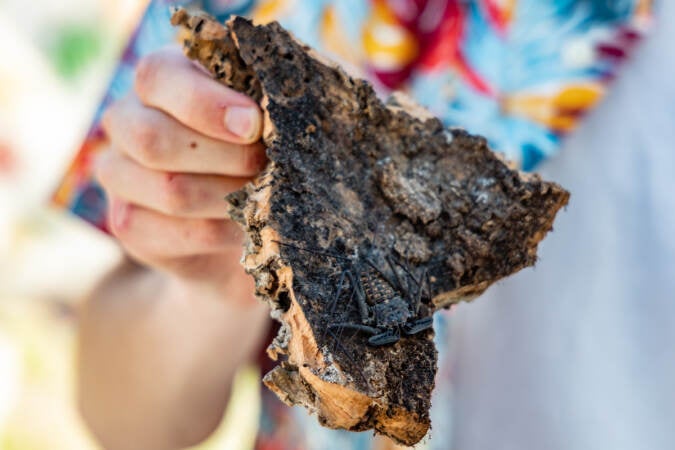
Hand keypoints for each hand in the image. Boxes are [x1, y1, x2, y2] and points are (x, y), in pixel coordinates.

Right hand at [97, 46, 264, 299]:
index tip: (254, 123)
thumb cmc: (256, 140)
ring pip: (171, 191)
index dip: (206, 104)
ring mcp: (119, 175)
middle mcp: (125, 121)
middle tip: (268, 166)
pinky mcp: (130, 225)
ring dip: (231, 198)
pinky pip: (178, 233)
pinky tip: (250, 227)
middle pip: (154, 140)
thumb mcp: (258, 110)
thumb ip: (259, 101)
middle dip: (225, 157)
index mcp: (157, 79)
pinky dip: (225, 232)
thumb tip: (266, 117)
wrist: (241, 207)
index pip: (158, 77)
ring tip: (268, 198)